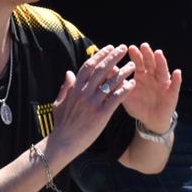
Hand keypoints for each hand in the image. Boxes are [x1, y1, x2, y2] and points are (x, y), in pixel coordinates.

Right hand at [46, 45, 131, 163]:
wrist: (63, 142)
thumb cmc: (61, 124)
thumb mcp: (59, 102)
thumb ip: (65, 87)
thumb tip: (69, 72)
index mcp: (74, 88)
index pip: (88, 66)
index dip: (99, 55)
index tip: (109, 48)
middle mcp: (84, 93)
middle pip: (101, 70)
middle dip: (113, 57)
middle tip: (123, 48)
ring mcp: (93, 103)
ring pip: (111, 82)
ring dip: (123, 71)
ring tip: (132, 65)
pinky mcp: (101, 114)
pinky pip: (116, 98)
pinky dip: (125, 89)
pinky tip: (133, 83)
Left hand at [119, 44, 180, 134]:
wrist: (151, 120)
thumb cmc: (138, 106)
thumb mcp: (127, 95)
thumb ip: (118, 84)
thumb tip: (107, 71)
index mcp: (142, 76)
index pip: (138, 63)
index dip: (135, 56)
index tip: (130, 47)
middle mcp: (153, 76)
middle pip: (151, 63)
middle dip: (147, 55)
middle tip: (143, 46)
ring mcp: (163, 84)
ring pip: (163, 71)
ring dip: (161, 62)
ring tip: (158, 53)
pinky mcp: (172, 93)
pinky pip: (175, 85)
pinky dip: (177, 79)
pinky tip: (177, 72)